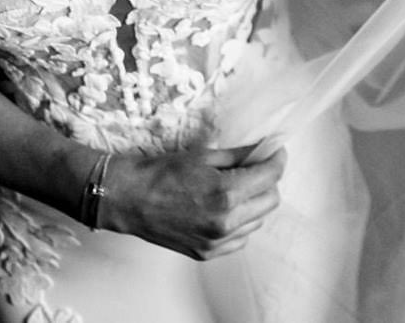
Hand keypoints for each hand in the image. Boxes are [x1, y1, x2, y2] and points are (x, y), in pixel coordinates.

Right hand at [101, 136, 285, 259]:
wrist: (127, 199)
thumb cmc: (160, 172)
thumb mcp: (203, 155)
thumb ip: (239, 156)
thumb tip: (264, 150)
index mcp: (226, 193)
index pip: (271, 176)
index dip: (277, 159)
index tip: (275, 151)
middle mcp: (226, 223)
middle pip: (271, 201)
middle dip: (269, 180)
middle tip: (257, 167)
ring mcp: (217, 242)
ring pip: (257, 221)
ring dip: (255, 202)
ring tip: (237, 187)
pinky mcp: (207, 253)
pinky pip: (240, 238)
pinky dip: (240, 223)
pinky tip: (224, 208)